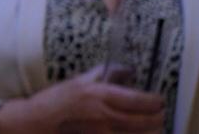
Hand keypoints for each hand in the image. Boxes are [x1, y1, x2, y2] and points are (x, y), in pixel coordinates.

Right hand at [0, 66, 164, 133]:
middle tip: (160, 113)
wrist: (37, 122)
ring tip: (152, 124)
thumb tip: (129, 70)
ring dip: (151, 130)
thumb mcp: (80, 80)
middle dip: (159, 117)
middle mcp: (106, 116)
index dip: (156, 101)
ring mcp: (104, 133)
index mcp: (101, 95)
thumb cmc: (56, 100)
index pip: (142, 101)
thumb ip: (106, 73)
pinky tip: (135, 132)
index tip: (159, 100)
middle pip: (148, 121)